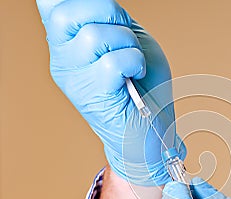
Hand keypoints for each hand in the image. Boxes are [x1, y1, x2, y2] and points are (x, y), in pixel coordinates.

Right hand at [36, 0, 183, 184]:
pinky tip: (137, 73)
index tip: (104, 13)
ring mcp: (75, 80)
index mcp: (68, 43)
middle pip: (66, 13)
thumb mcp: (128, 40)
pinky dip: (135, 61)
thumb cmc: (143, 83)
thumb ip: (111, 19)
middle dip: (106, 11)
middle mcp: (63, 60)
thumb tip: (102, 2)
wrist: (151, 127)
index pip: (52, 5)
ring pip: (94, 36)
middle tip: (125, 34)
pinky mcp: (93, 97)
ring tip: (134, 61)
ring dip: (127, 42)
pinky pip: (112, 62)